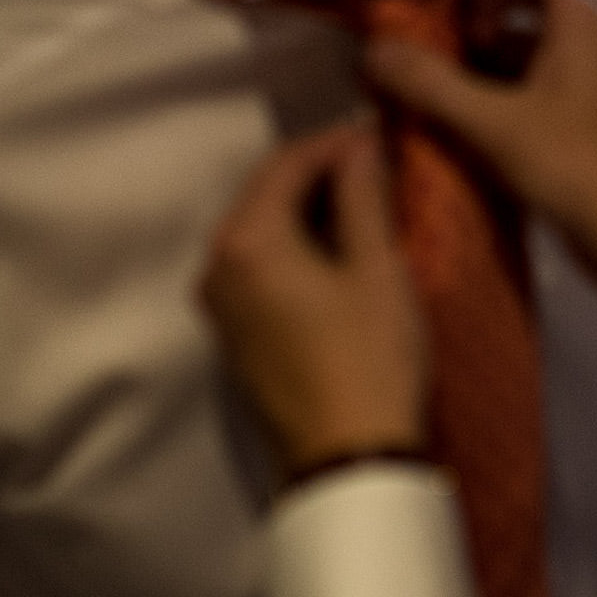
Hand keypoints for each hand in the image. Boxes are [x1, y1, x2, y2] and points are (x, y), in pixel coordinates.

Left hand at [200, 125, 427, 476]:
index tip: (380, 135)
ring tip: (368, 206)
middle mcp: (217, 267)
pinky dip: (298, 249)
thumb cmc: (369, 359)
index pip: (285, 163)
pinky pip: (261, 269)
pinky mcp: (235, 337)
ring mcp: (220, 306)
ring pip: (262, 233)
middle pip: (266, 195)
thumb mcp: (378, 268)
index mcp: (246, 241)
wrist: (349, 461)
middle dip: (320, 174)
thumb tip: (358, 146)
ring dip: (310, 212)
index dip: (335, 142)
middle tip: (378, 167)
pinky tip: (342, 253)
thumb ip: (362, 196)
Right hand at [364, 0, 596, 302]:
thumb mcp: (492, 121)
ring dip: (480, 81)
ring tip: (435, 109)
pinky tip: (465, 141)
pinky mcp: (586, 128)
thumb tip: (374, 51)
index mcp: (581, 23)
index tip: (459, 31)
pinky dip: (500, 109)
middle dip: (469, 43)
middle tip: (431, 73)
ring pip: (524, 66)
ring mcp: (592, 88)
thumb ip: (432, 83)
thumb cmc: (570, 162)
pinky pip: (535, 100)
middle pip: (519, 21)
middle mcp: (592, 45)